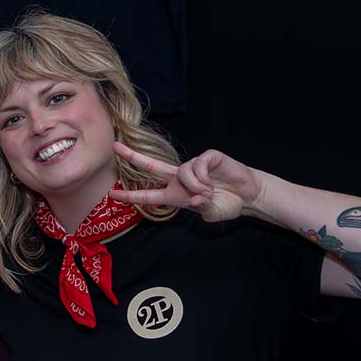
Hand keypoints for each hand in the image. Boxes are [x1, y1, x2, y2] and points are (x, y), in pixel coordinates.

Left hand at [109, 142, 260, 221]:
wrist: (248, 195)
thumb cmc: (227, 204)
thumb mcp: (210, 213)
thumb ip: (201, 207)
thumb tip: (195, 198)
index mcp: (175, 195)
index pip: (149, 195)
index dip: (131, 196)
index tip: (112, 195)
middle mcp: (179, 178)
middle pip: (151, 165)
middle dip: (133, 156)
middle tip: (115, 147)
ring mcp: (192, 166)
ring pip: (182, 171)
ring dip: (196, 185)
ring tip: (210, 192)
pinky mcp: (206, 157)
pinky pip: (197, 166)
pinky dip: (204, 178)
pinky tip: (214, 181)